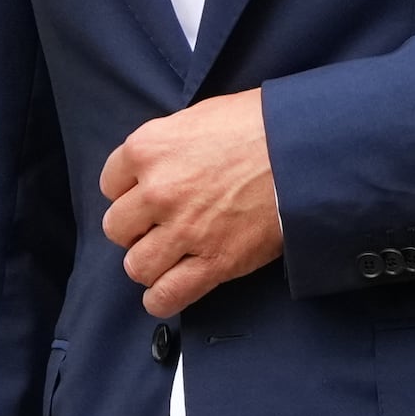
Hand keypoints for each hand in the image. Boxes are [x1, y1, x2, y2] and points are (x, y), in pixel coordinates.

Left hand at [100, 91, 282, 316]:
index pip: (110, 183)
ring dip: (150, 263)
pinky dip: (162, 298)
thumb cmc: (258, 126)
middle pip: (117, 227)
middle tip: (161, 225)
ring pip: (136, 266)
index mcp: (149, 148)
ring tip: (171, 256)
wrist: (304, 151)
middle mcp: (157, 191)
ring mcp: (183, 230)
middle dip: (137, 229)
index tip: (145, 195)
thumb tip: (158, 164)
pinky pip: (165, 296)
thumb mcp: (199, 117)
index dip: (129, 191)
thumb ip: (168, 144)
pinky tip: (171, 288)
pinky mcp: (212, 263)